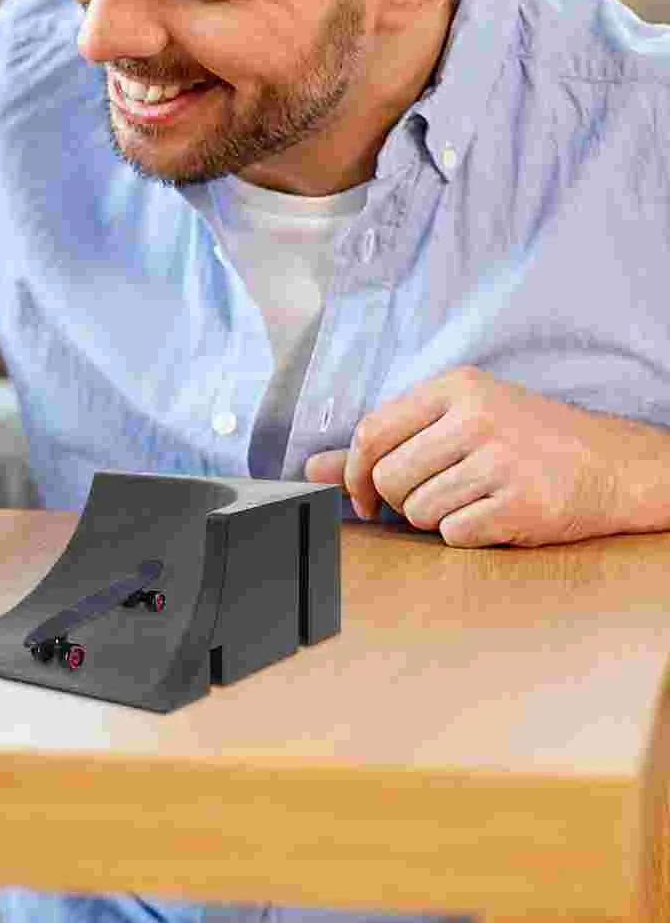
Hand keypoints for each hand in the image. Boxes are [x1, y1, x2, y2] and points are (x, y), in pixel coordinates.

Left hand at [302, 366, 646, 547]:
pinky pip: (454, 534)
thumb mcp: (455, 421)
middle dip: (397, 501)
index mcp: (455, 387)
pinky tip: (491, 515)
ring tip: (469, 501)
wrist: (611, 465)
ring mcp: (501, 460)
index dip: (354, 473)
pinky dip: (464, 534)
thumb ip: (383, 443)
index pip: (371, 431)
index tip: (362, 496)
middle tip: (427, 499)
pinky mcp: (521, 503)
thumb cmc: (523, 439)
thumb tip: (311, 468)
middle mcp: (476, 418)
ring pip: (418, 510)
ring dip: (434, 517)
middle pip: (390, 477)